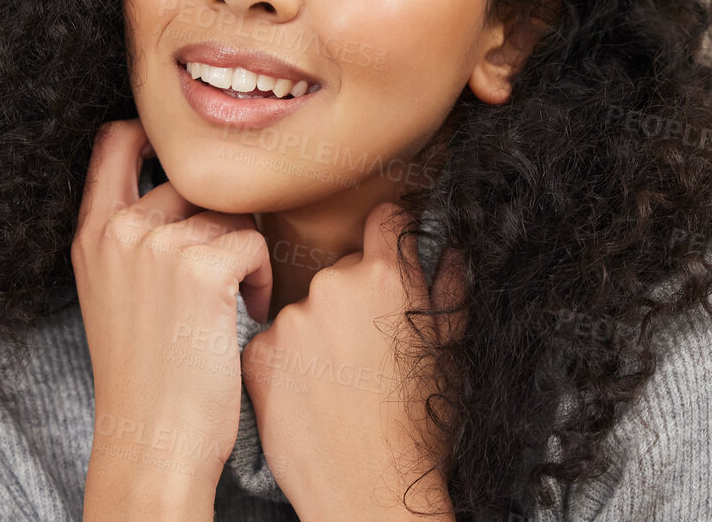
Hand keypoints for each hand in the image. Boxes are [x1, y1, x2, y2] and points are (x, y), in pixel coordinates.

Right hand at [72, 120, 274, 513]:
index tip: (185, 161)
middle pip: (191, 179)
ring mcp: (157, 245)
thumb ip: (131, 236)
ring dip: (243, 250)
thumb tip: (182, 187)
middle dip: (218, 218)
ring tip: (230, 301)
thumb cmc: (145, 376)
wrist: (151, 443)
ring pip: (230, 212)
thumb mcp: (112, 293)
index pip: (114, 141)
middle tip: (220, 270)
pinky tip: (244, 313)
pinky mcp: (201, 268)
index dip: (152, 134)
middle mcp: (118, 230)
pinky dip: (260, 276)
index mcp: (90, 234)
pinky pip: (254, 242)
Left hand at [241, 201, 465, 521]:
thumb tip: (452, 250)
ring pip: (304, 309)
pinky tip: (310, 396)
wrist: (371, 491)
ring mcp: (290, 319)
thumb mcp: (450, 352)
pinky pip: (272, 342)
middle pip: (340, 271)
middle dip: (352, 300)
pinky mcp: (259, 354)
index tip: (386, 250)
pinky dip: (287, 363)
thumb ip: (450, 289)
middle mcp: (332, 286)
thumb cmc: (420, 428)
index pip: (384, 220)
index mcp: (386, 277)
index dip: (389, 234)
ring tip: (338, 383)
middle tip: (365, 351)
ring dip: (317, 333)